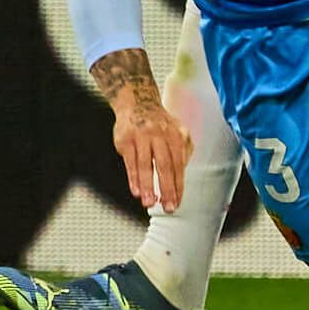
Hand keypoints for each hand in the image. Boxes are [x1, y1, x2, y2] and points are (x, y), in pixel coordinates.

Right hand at [110, 82, 192, 212]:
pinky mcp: (125, 139)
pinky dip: (133, 178)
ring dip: (148, 186)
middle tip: (168, 207)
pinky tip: (136, 191)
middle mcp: (159, 134)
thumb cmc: (159, 123)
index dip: (178, 186)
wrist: (137, 101)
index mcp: (175, 135)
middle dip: (167, 189)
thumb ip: (183, 152)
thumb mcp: (177, 132)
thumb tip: (182, 177)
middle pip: (165, 166)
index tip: (177, 203)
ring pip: (145, 165)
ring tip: (150, 203)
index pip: (179, 165)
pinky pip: (130, 162)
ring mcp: (141, 136)